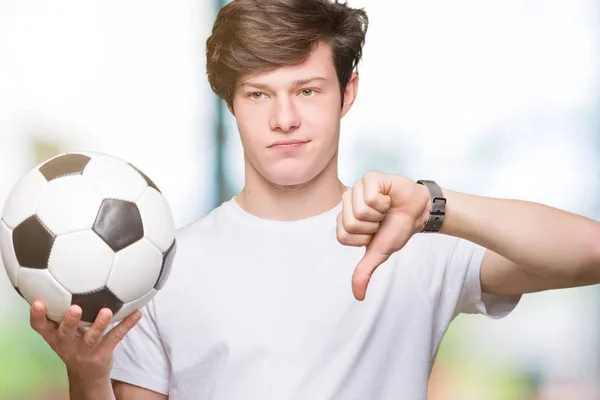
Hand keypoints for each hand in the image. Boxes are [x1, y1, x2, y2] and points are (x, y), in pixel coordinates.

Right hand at [29, 301, 141, 382]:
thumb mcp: (62, 333)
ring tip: (107, 311)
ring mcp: (85, 351)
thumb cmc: (74, 344)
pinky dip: (127, 324)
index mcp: (55, 337)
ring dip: (100, 324)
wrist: (87, 376)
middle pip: (66, 333)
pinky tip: (137, 313)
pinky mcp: (103, 354)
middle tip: (75, 308)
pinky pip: (116, 337)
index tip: (38, 302)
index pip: (40, 327)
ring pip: (92, 337)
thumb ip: (60, 312)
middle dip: (69, 321)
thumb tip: (62, 277)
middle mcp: (67, 345)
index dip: (37, 316)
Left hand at [336, 171, 430, 300]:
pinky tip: (389, 198)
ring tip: (385, 209)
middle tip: (381, 219)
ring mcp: (357, 188)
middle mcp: (347, 202)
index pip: (343, 235)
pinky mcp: (370, 177)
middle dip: (372, 226)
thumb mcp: (379, 252)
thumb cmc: (396, 229)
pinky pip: (371, 196)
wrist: (418, 212)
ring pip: (360, 210)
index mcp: (344, 219)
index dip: (363, 238)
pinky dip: (384, 202)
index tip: (375, 231)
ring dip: (379, 214)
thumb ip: (365, 271)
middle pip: (350, 223)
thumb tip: (358, 296)